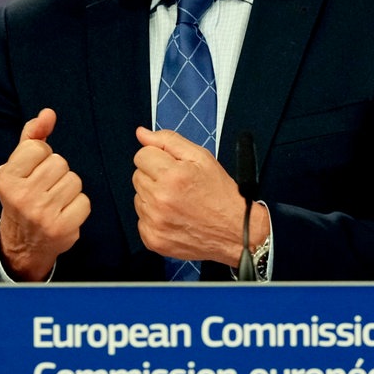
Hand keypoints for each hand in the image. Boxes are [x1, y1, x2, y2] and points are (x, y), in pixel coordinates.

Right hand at [0, 108, 89, 280]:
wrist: (22, 242)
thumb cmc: (23, 194)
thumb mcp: (19, 164)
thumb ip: (33, 134)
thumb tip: (48, 113)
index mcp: (6, 177)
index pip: (39, 147)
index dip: (41, 156)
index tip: (32, 172)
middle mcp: (21, 196)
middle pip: (59, 162)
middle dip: (56, 172)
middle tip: (44, 188)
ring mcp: (41, 214)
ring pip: (74, 180)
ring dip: (68, 188)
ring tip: (54, 200)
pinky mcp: (61, 228)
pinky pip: (84, 201)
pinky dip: (78, 206)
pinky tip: (63, 213)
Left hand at [132, 127, 267, 266]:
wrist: (236, 230)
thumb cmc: (220, 193)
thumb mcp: (201, 157)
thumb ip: (169, 141)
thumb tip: (141, 133)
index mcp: (172, 175)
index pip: (142, 155)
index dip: (158, 158)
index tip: (173, 167)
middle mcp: (160, 200)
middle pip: (137, 175)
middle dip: (155, 176)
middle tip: (178, 184)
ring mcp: (155, 222)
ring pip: (138, 197)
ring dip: (153, 196)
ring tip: (177, 201)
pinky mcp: (153, 239)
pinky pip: (141, 220)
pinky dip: (154, 217)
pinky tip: (173, 216)